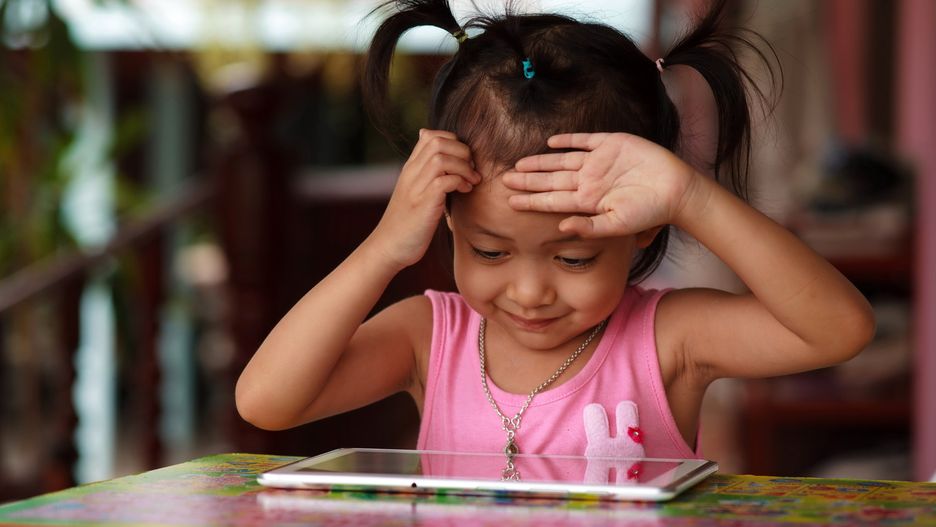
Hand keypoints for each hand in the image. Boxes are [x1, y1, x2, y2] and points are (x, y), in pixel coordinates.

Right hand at [370, 129, 479, 269]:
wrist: (388, 247)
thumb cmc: (407, 222)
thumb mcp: (415, 192)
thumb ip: (427, 175)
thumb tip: (443, 165)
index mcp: (410, 168)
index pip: (430, 136)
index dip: (453, 141)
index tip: (463, 160)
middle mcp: (411, 173)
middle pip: (438, 142)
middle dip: (462, 152)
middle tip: (471, 170)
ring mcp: (416, 188)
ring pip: (441, 158)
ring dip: (463, 167)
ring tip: (471, 181)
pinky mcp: (423, 204)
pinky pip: (444, 181)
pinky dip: (459, 182)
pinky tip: (465, 191)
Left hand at [502, 133, 702, 237]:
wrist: (676, 189)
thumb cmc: (649, 212)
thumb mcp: (618, 225)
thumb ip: (589, 227)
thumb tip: (562, 227)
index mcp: (587, 201)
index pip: (552, 200)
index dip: (531, 201)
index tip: (510, 202)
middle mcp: (588, 180)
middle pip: (551, 180)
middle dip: (528, 180)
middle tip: (504, 180)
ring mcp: (598, 162)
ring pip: (561, 160)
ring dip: (540, 161)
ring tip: (519, 163)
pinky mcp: (611, 144)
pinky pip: (584, 140)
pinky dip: (568, 140)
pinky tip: (550, 142)